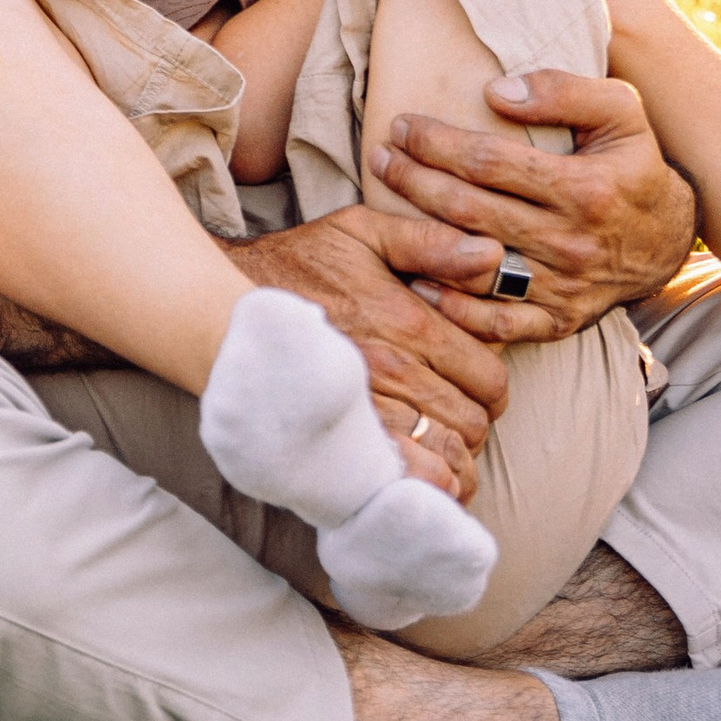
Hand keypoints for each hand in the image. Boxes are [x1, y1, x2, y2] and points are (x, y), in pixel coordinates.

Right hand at [233, 207, 515, 501]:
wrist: (226, 313)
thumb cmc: (296, 266)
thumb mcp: (362, 232)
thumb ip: (431, 241)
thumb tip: (494, 255)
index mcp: (408, 321)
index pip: (489, 377)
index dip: (492, 387)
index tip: (477, 385)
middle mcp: (393, 371)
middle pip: (472, 425)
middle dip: (474, 424)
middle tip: (455, 415)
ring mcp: (366, 413)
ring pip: (446, 463)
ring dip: (453, 462)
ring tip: (438, 449)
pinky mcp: (338, 444)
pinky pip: (402, 484)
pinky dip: (420, 489)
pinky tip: (413, 476)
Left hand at [372, 68, 698, 344]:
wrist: (669, 240)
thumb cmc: (634, 164)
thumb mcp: (620, 111)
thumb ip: (564, 91)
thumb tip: (497, 91)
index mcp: (585, 189)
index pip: (490, 163)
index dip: (438, 143)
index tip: (404, 125)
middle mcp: (572, 243)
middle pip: (471, 211)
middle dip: (415, 180)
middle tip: (381, 157)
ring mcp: (564, 288)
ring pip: (475, 267)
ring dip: (421, 240)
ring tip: (381, 210)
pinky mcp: (558, 321)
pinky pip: (496, 324)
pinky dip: (453, 309)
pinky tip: (417, 280)